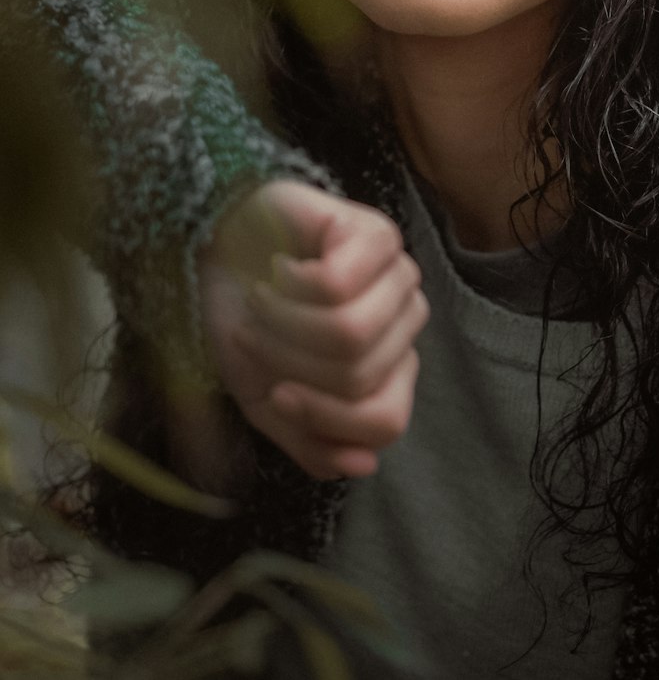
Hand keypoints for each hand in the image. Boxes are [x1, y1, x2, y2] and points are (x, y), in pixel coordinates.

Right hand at [198, 179, 427, 479]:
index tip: (275, 392)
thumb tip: (363, 464)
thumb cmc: (245, 321)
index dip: (322, 417)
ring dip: (284, 323)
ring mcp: (397, 275)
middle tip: (255, 333)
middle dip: (289, 363)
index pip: (385, 421)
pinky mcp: (376, 234)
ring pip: (350, 333)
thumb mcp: (268, 400)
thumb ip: (313, 440)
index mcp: (389, 367)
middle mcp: (404, 321)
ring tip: (261, 300)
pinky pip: (337, 285)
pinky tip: (278, 267)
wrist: (213, 251)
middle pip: (360, 377)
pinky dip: (290, 284)